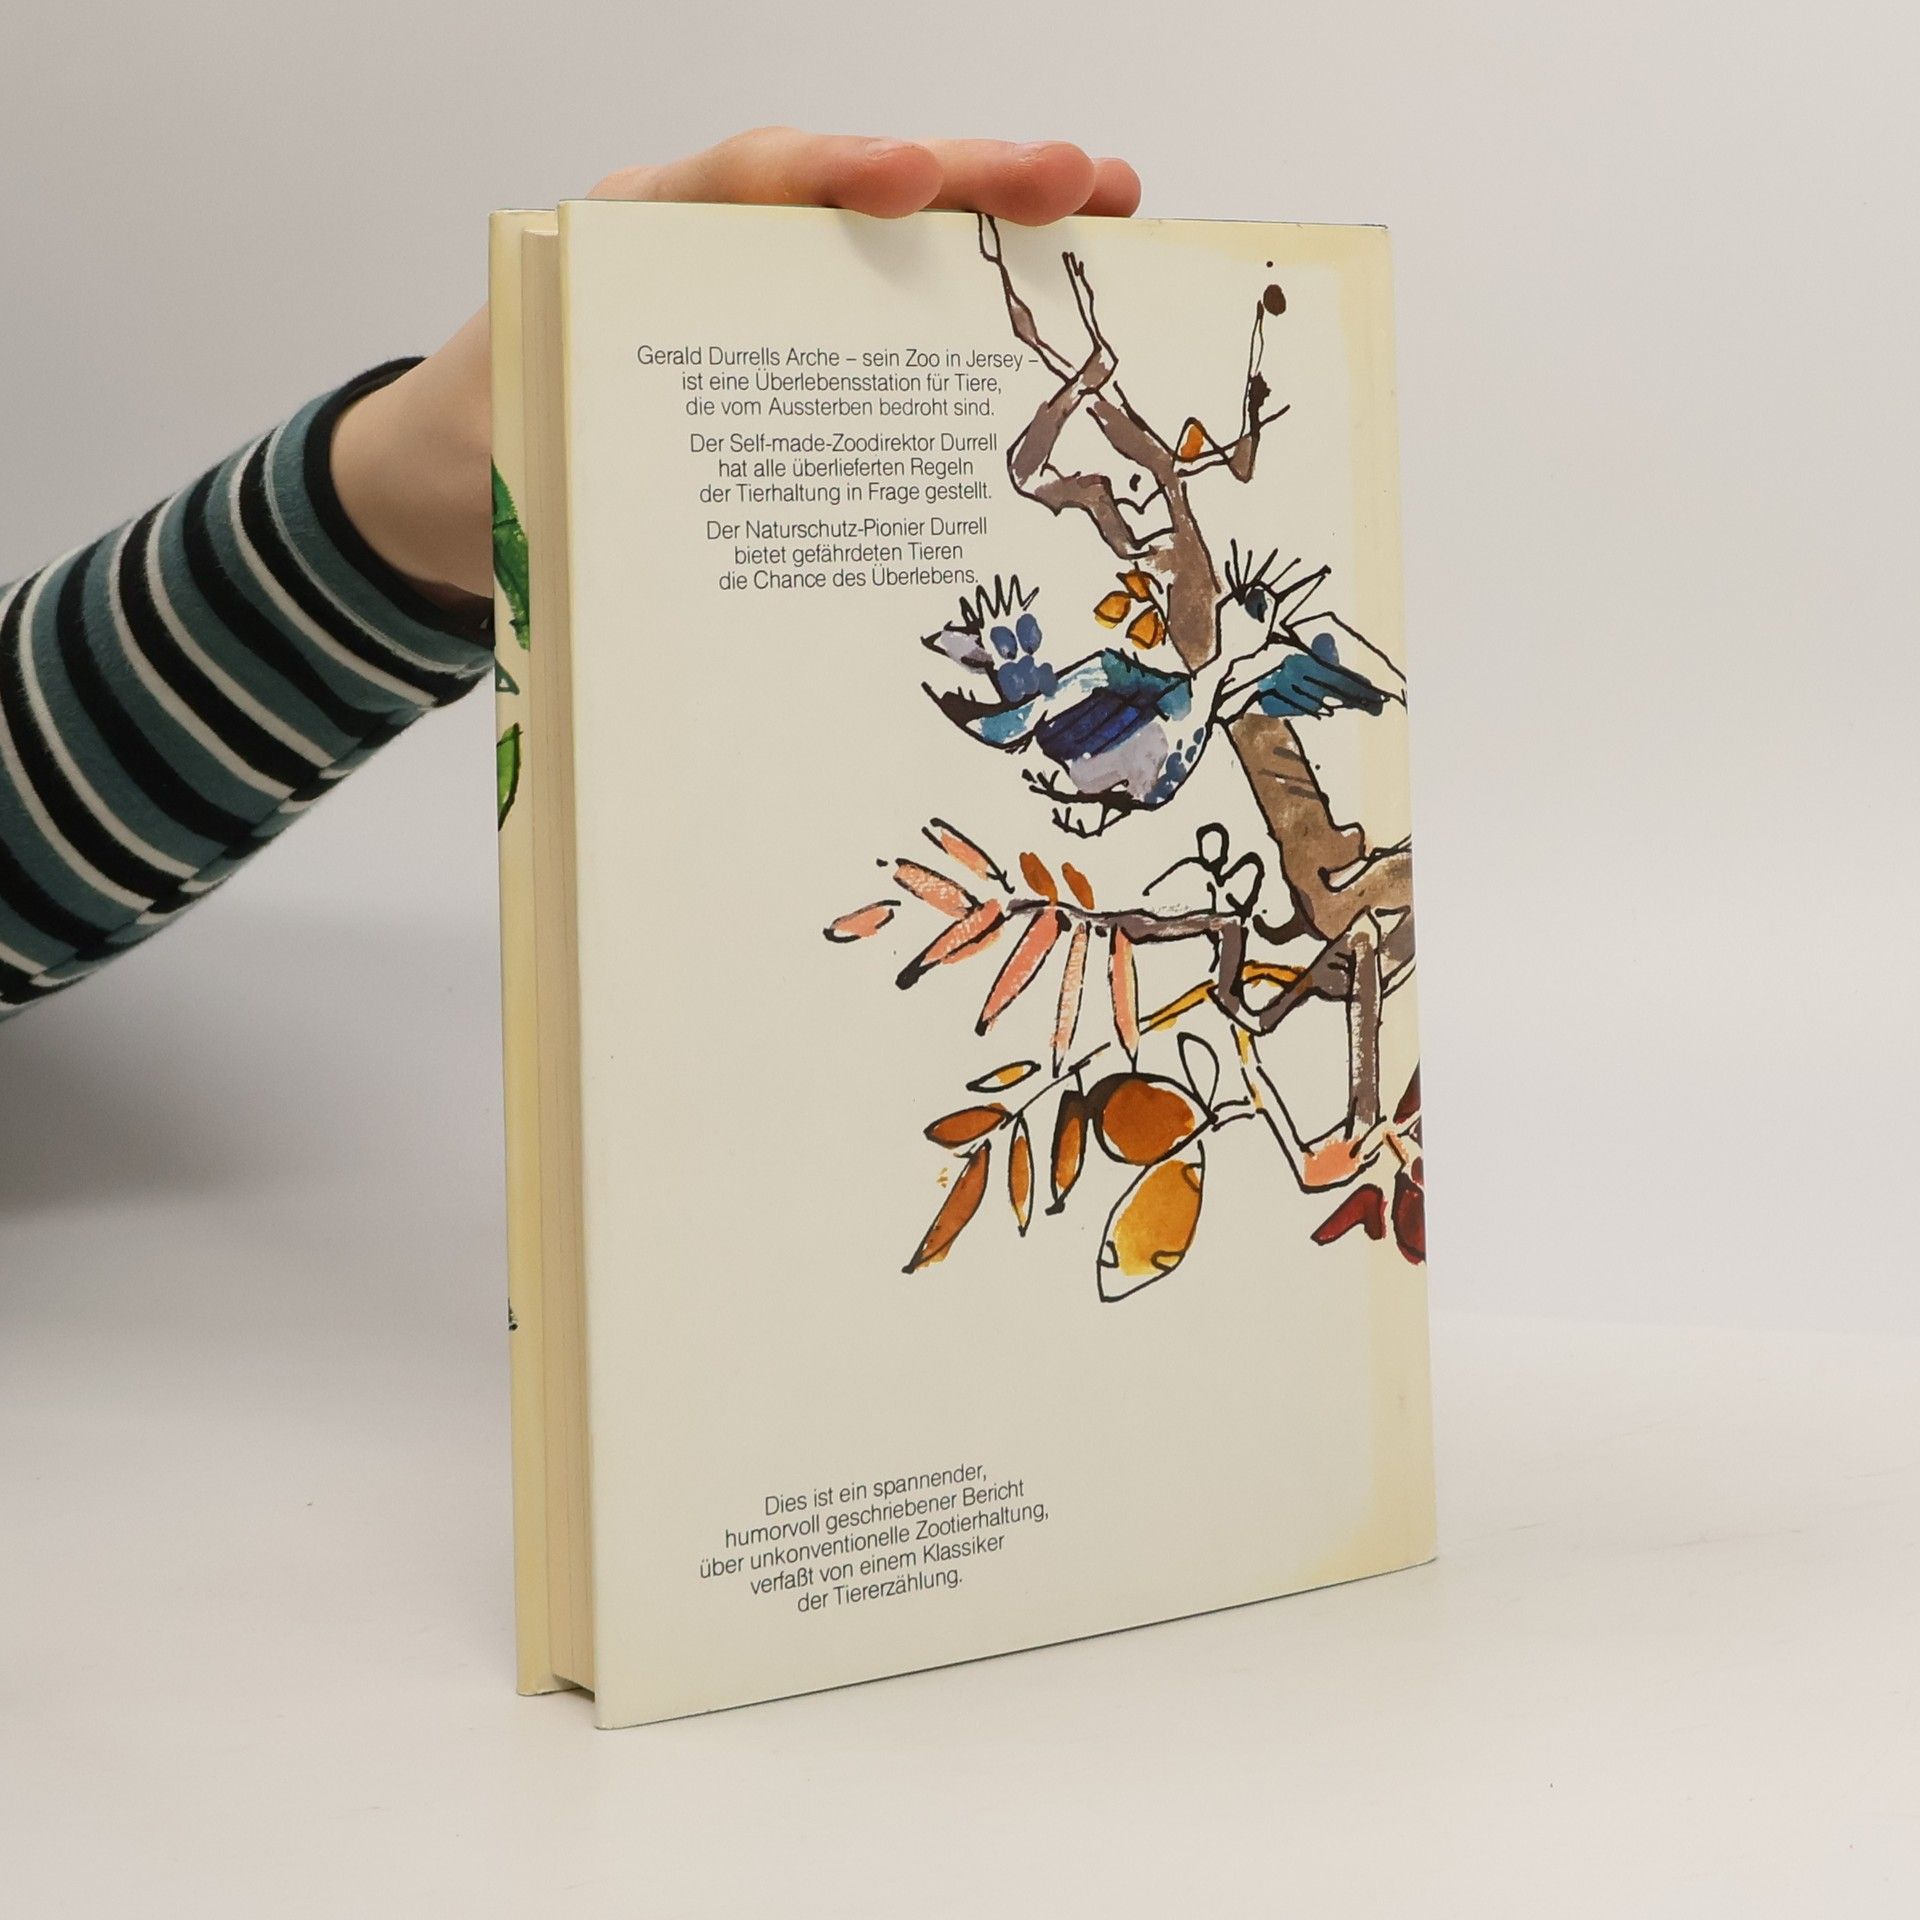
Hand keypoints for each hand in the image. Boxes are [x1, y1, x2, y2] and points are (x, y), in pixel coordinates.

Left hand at [330, 129, 1140, 606]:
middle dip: (968, 179)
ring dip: (995, 233)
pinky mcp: (787, 357)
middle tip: (1081, 184)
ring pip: (886, 248)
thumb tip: (663, 516)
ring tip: (1108, 221)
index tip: (909, 179)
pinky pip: (883, 321)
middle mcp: (711, 253)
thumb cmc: (477, 457)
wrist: (446, 486)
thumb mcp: (509, 454)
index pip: (743, 181)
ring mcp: (759, 300)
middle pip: (849, 193)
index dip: (832, 173)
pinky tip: (1048, 320)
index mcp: (633, 245)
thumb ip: (574, 457)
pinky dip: (966, 313)